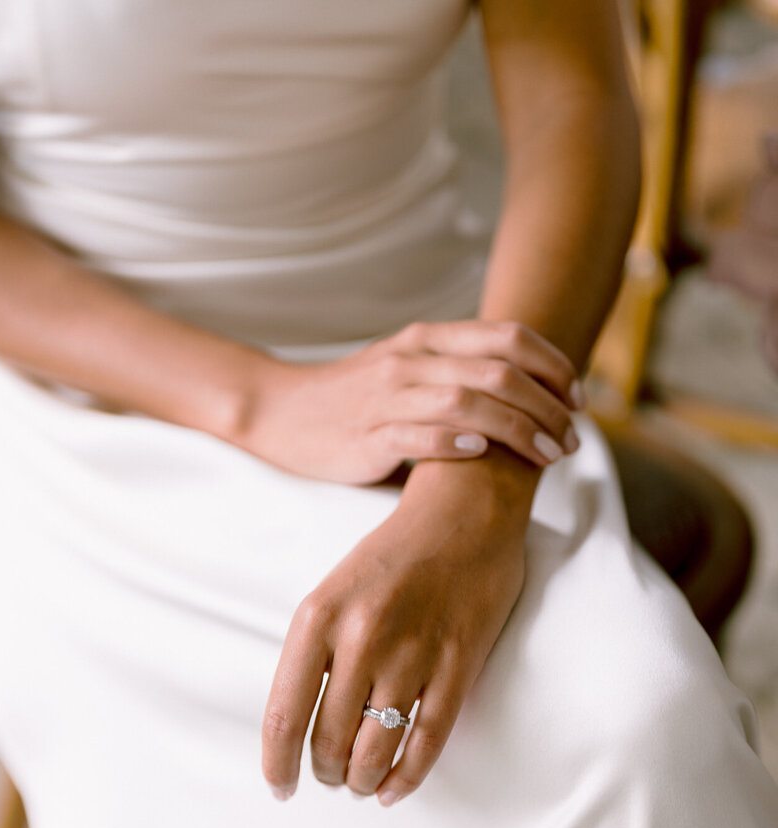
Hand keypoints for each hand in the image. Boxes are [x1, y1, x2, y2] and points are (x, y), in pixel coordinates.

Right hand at [225, 319, 583, 483]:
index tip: (580, 401)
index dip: (555, 366)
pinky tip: (484, 454)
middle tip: (572, 441)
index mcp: (429, 339)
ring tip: (548, 456)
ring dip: (520, 430)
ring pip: (470, 402)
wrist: (281, 413)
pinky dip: (457, 442)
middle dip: (550, 408)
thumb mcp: (409, 371)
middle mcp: (413, 360)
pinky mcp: (368, 435)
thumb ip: (459, 375)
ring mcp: (389, 396)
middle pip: (502, 372)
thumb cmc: (356, 400)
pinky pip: (419, 434)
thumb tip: (527, 400)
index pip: (510, 337)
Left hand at [262, 468, 526, 803]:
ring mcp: (413, 652)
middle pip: (328, 740)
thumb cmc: (393, 556)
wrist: (465, 514)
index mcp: (318, 617)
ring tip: (359, 780)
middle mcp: (361, 637)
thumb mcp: (333, 592)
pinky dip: (406, 777)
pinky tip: (393, 789)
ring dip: (361, 778)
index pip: (284, 714)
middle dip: (325, 771)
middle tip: (329, 775)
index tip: (279, 787)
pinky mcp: (459, 664)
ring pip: (376, 749)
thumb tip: (298, 726)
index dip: (277, 763)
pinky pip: (427, 741)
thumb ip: (314, 653)